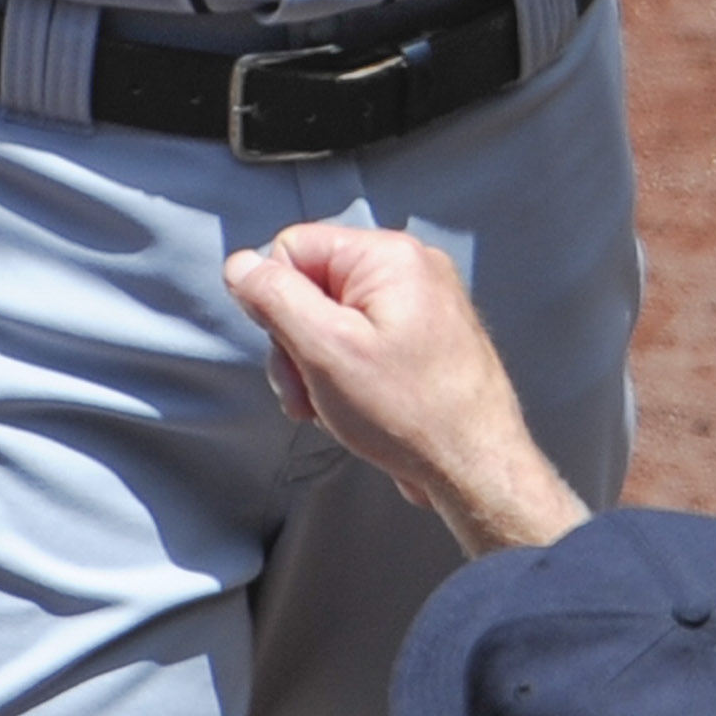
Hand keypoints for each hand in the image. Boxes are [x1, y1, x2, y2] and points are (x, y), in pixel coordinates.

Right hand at [223, 224, 587, 555]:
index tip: (291, 353)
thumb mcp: (326, 351)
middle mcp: (409, 268)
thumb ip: (276, 299)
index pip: (293, 248)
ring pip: (334, 319)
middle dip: (297, 344)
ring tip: (331, 409)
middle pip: (313, 285)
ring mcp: (421, 304)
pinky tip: (354, 410)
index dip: (276, 302)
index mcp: (389, 255)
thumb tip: (239, 265)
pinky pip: (363, 340)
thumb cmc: (410, 411)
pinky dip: (347, 375)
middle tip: (306, 394)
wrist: (476, 468)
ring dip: (318, 367)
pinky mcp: (424, 338)